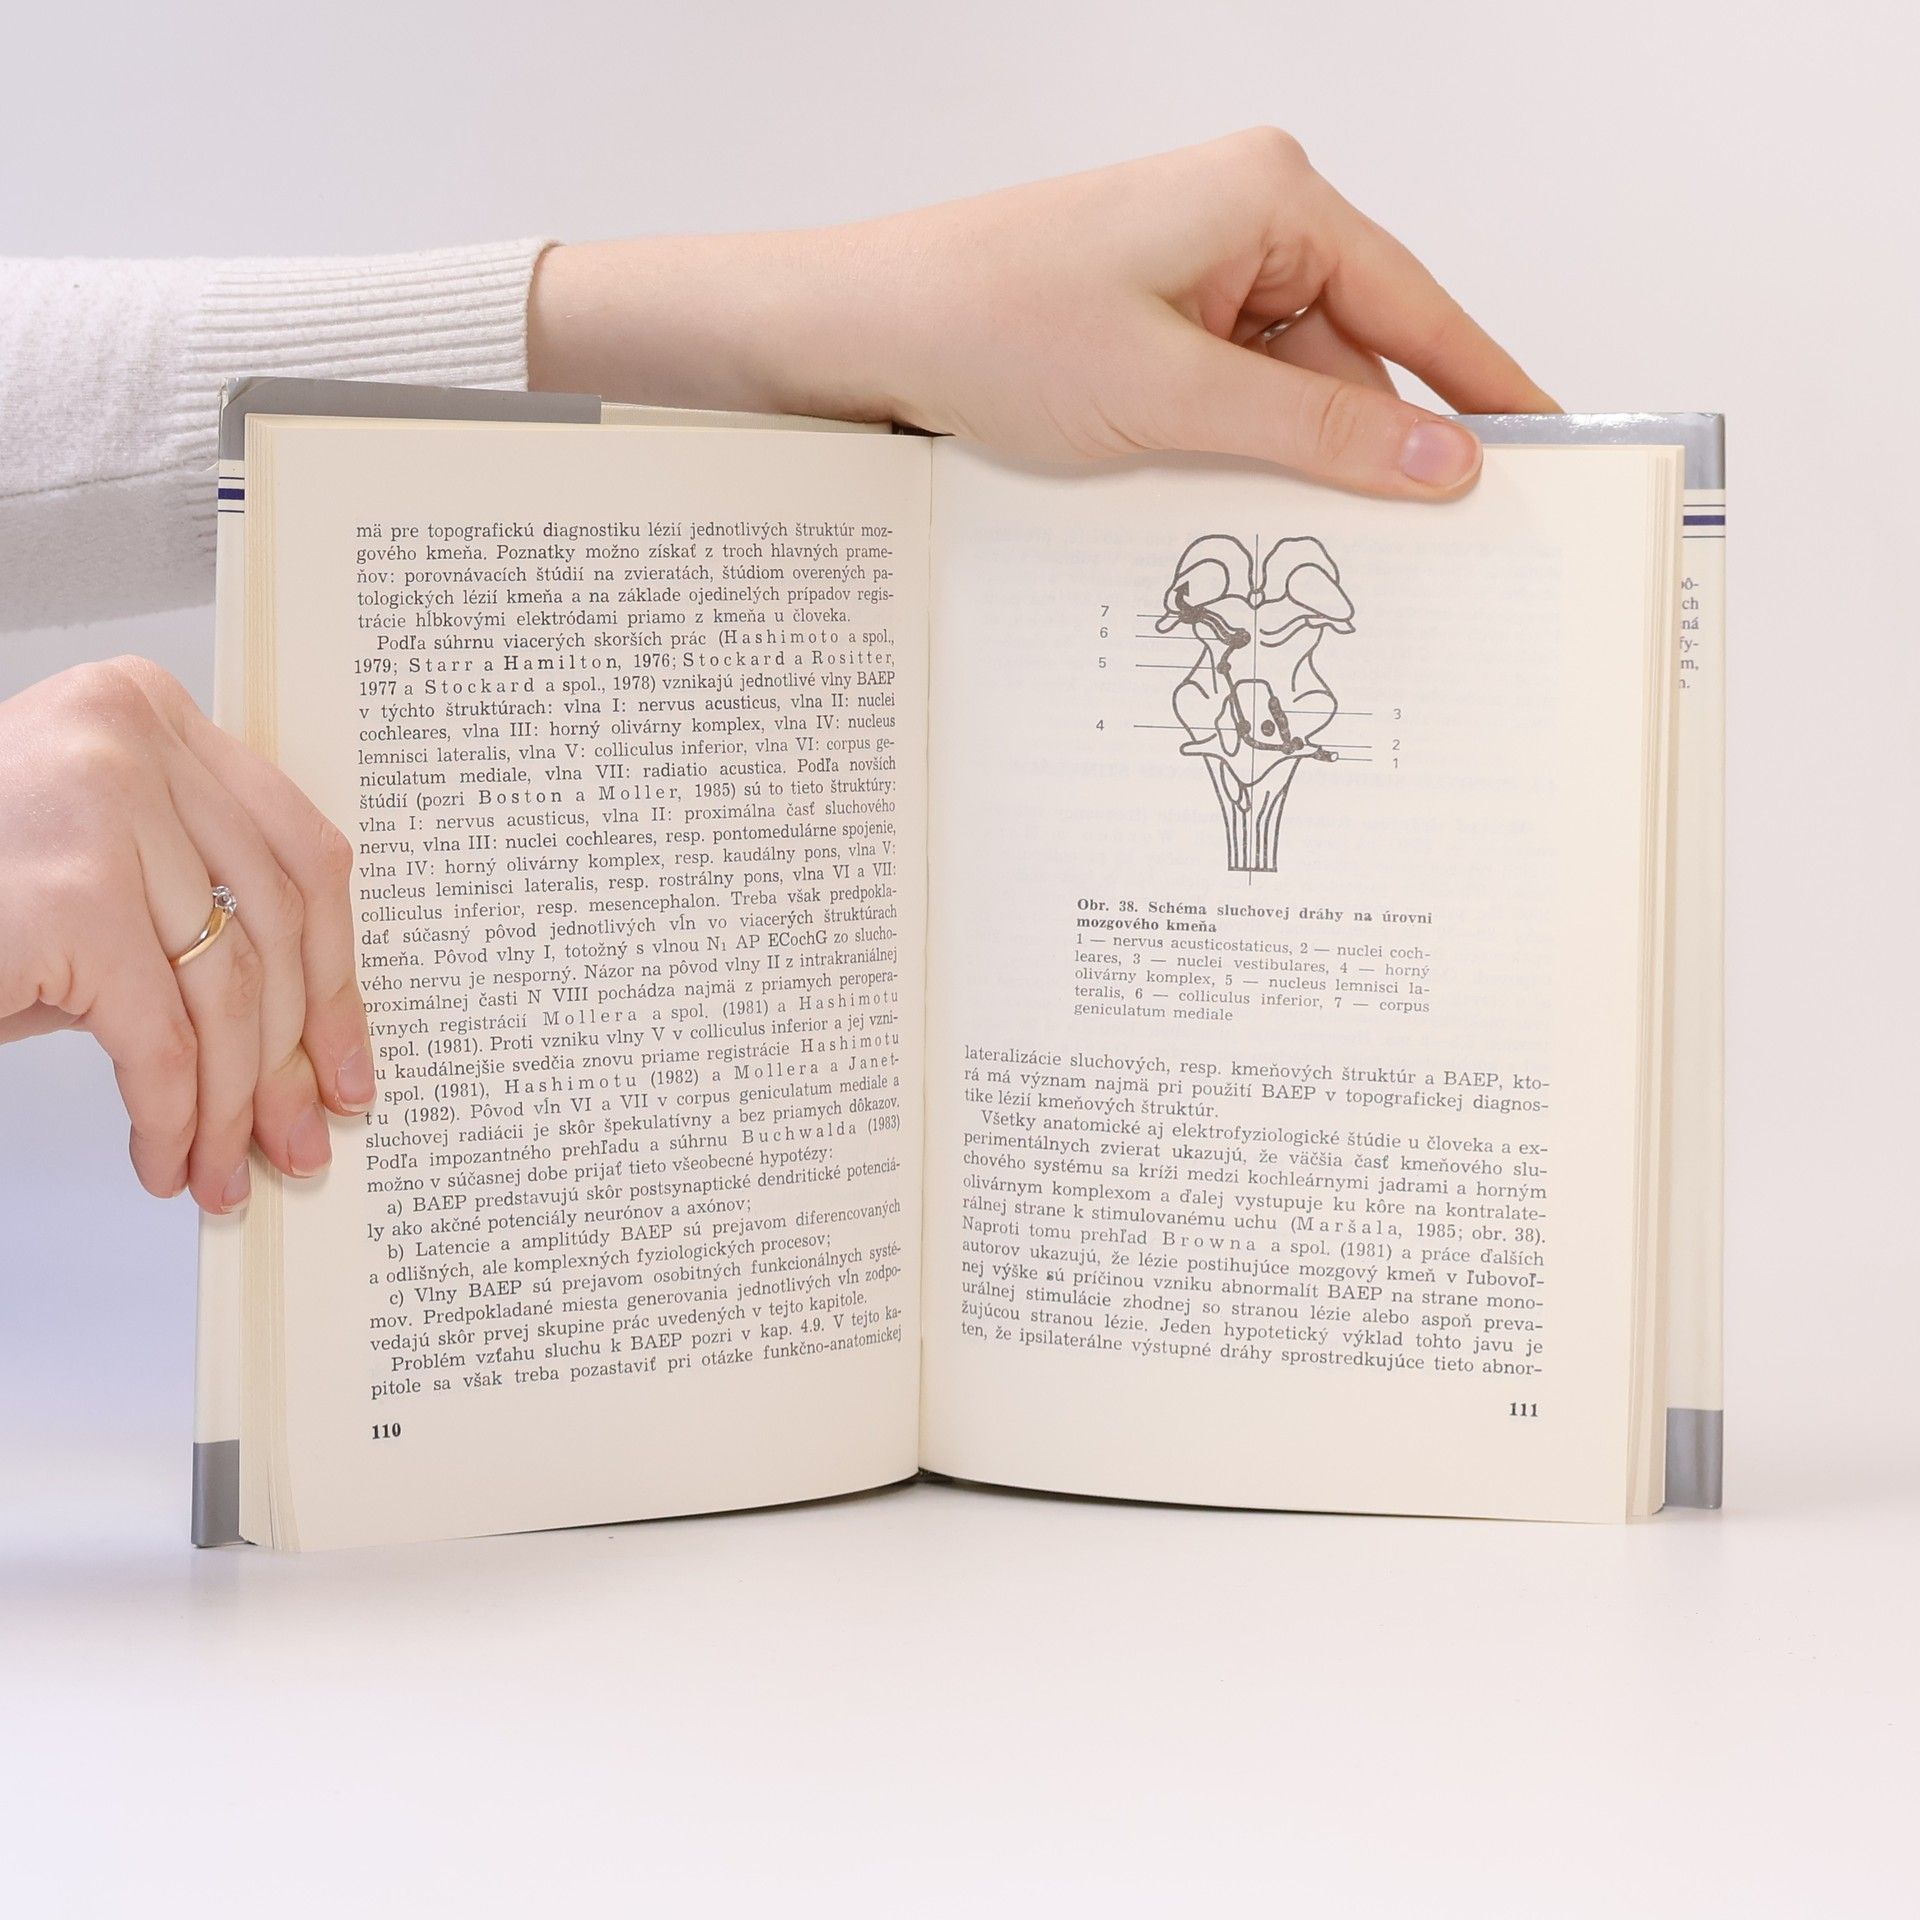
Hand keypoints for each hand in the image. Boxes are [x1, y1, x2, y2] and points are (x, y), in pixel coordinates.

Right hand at [0, 658, 374, 1211]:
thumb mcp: (88, 876)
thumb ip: (183, 917)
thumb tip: (298, 1048)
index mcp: (145, 713)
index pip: (298, 852)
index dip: (337, 972)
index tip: (347, 1057)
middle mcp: (129, 739)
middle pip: (275, 926)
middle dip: (295, 1056)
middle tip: (302, 1138)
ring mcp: (97, 808)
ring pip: (229, 990)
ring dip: (234, 1104)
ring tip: (226, 1171)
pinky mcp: (63, 897)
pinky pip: (159, 1040)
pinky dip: (173, 1118)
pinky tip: (166, 1159)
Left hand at [528, 128, 1555, 497]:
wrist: (854, 332)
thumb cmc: (989, 326)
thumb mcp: (1173, 397)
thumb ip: (1319, 432)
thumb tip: (1442, 463)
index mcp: (1270, 196)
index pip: (1418, 302)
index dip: (1486, 387)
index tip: (1550, 451)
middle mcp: (1242, 219)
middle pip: (1357, 351)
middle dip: (1371, 448)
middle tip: (1419, 550)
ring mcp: (1193, 270)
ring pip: (1290, 386)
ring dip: (1288, 464)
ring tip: (1285, 550)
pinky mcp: (1150, 319)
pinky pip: (1231, 394)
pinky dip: (1235, 455)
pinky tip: (1222, 513)